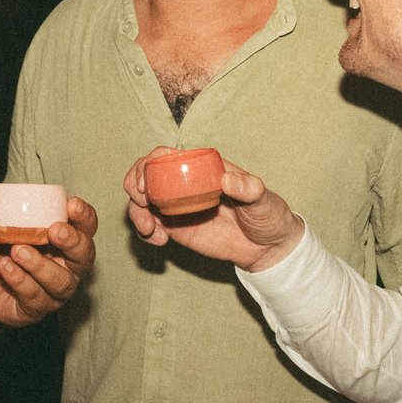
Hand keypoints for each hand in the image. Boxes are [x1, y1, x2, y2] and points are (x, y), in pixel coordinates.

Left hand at [0, 196, 97, 326]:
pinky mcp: (39, 308)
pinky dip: (20, 280)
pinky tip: (5, 268)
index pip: (86, 227)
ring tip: (17, 251)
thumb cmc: (3, 251)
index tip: (72, 204)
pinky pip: (36, 296)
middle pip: (85, 256)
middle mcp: (69, 266)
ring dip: (40, 264)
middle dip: (72, 241)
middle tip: (54, 230)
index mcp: (66, 241)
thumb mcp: (0, 228)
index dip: (84, 216)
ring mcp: (56, 290)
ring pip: (61, 281)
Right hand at [123, 147, 304, 270]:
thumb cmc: (267, 215)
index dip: (148, 165)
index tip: (146, 187)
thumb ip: (248, 188)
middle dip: (134, 186)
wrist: (266, 248)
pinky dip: (146, 232)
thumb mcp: (263, 199)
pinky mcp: (175, 227)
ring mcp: (176, 205)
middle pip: (145, 174)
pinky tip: (160, 241)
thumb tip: (227, 179)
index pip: (165, 155)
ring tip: (151, 231)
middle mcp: (183, 183)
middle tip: (144, 206)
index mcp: (201, 167)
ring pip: (141, 201)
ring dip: (136, 213)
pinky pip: (149, 225)